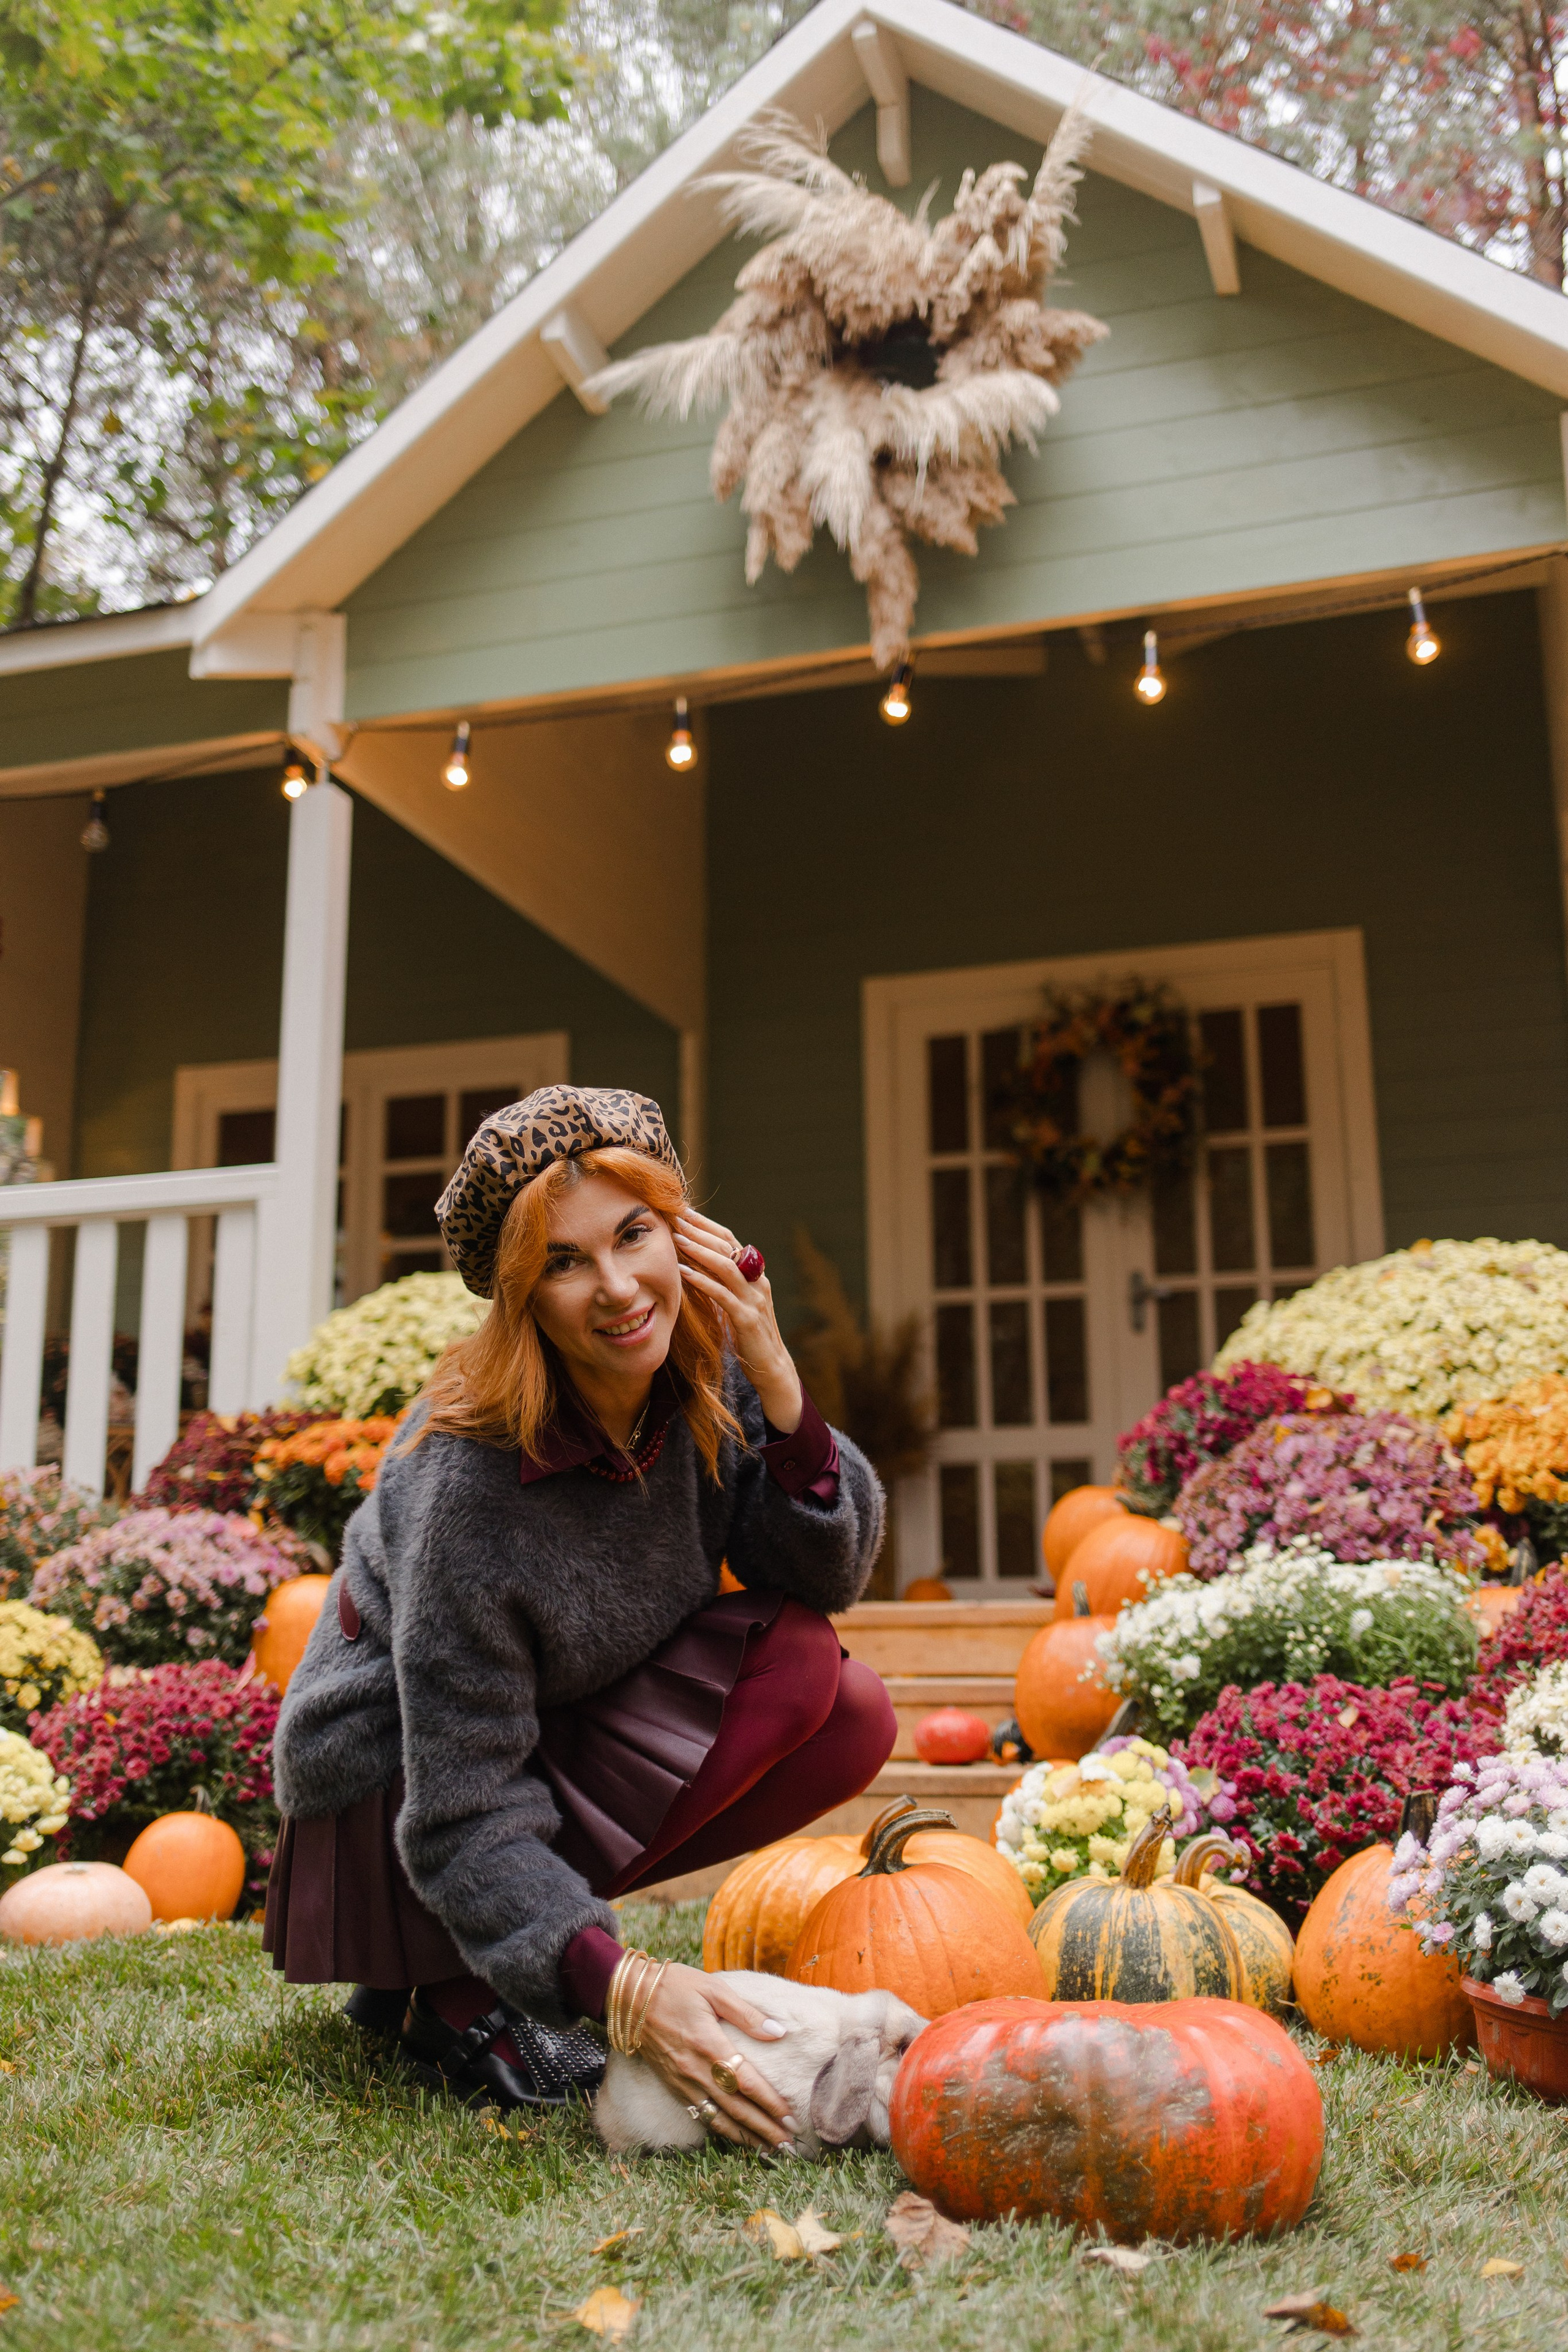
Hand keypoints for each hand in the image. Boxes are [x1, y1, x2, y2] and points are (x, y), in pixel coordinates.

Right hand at [635, 1960, 796, 2149]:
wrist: (629, 1996)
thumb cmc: (675, 1987)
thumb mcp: (713, 1989)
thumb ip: (747, 2014)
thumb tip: (779, 2032)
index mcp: (709, 2044)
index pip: (746, 2082)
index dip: (770, 2103)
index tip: (791, 2118)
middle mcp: (696, 2069)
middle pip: (736, 2108)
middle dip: (764, 2129)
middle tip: (789, 2146)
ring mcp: (682, 2081)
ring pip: (719, 2117)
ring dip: (746, 2136)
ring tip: (769, 2150)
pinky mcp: (673, 2086)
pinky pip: (700, 2114)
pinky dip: (721, 2130)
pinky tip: (736, 2137)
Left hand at [675, 1210, 802, 1435]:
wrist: (771, 1367)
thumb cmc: (749, 1334)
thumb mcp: (736, 1301)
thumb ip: (722, 1282)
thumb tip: (695, 1263)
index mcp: (754, 1274)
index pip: (730, 1240)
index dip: (707, 1224)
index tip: (684, 1211)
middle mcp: (756, 1281)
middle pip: (727, 1247)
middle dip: (701, 1230)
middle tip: (676, 1217)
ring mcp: (754, 1299)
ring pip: (726, 1266)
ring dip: (700, 1250)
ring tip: (677, 1239)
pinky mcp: (747, 1319)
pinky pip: (722, 1295)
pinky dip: (702, 1281)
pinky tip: (683, 1272)